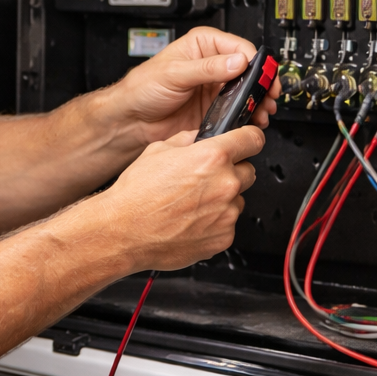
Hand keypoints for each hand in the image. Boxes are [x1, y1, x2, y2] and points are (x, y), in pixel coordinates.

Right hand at [86, 124, 263, 271]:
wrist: (123, 231)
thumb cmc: (136, 194)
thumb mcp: (157, 150)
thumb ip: (187, 140)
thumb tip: (199, 138)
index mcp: (212, 157)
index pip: (253, 139)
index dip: (248, 139)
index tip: (246, 142)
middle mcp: (225, 184)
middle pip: (248, 171)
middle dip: (231, 172)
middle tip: (206, 179)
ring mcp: (226, 214)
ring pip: (237, 200)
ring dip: (222, 199)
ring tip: (192, 204)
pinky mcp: (223, 237)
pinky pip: (227, 224)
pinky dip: (215, 222)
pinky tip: (190, 220)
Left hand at [107, 27, 281, 144]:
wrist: (133, 119)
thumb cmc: (143, 88)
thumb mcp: (175, 73)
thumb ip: (207, 68)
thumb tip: (236, 62)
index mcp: (204, 45)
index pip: (240, 48)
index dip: (255, 63)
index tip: (262, 78)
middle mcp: (214, 64)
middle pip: (250, 71)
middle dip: (262, 84)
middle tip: (269, 97)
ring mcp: (216, 88)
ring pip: (248, 92)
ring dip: (259, 102)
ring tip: (263, 112)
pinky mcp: (216, 108)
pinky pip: (240, 110)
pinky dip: (249, 115)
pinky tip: (252, 120)